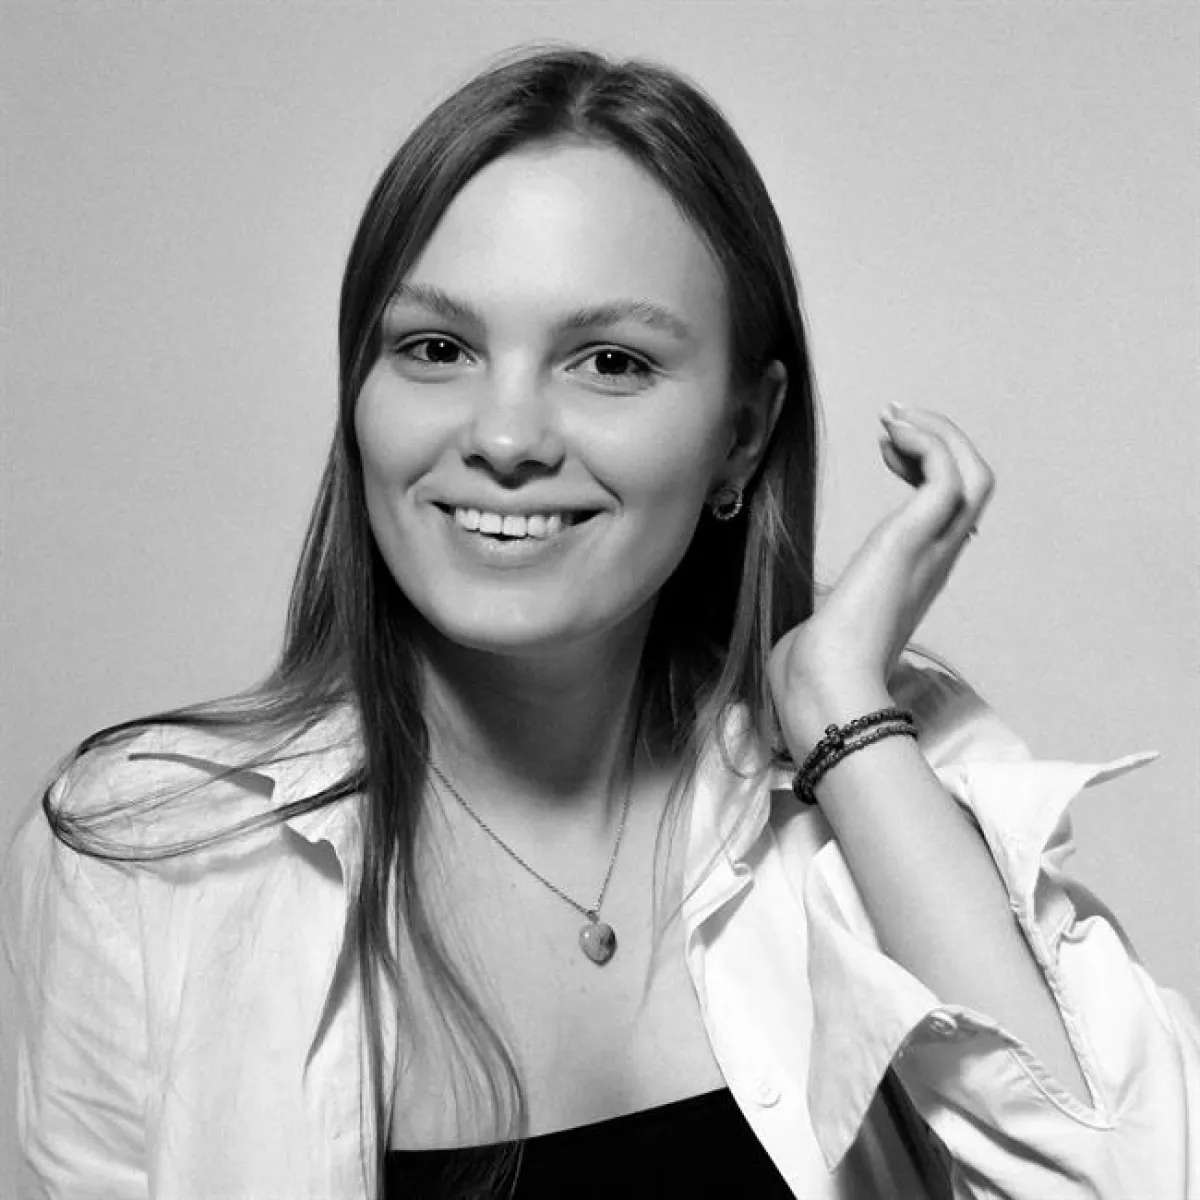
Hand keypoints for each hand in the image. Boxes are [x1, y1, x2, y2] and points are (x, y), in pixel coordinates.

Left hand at [768, 402, 993, 749]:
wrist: (822, 685)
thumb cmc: (816, 668)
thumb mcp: (826, 628)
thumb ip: (825, 622)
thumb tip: (798, 638)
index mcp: (916, 575)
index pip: (950, 511)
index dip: (927, 469)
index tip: (887, 448)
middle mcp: (934, 560)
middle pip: (974, 485)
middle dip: (939, 441)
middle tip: (892, 421)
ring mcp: (931, 551)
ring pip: (975, 475)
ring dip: (939, 435)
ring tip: (892, 420)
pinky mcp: (913, 540)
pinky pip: (947, 475)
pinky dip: (928, 444)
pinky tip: (888, 438)